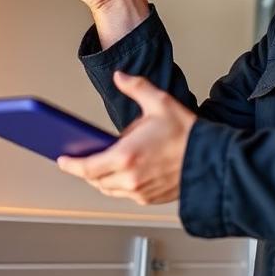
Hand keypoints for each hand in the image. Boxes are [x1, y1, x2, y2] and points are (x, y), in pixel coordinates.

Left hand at [57, 71, 196, 204]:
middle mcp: (130, 179)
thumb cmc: (187, 133)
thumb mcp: (160, 102)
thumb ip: (136, 87)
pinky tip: (125, 169)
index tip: (62, 160)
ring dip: (102, 178)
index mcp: (126, 156)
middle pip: (96, 180)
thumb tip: (120, 76)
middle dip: (86, 170)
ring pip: (110, 189)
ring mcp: (140, 192)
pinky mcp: (150, 198)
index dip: (71, 165)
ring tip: (102, 162)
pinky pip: (126, 194)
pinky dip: (119, 184)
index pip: (87, 167)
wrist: (212, 158)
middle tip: (82, 157)